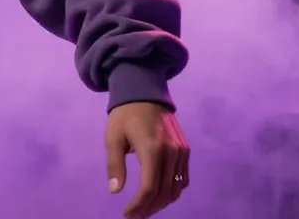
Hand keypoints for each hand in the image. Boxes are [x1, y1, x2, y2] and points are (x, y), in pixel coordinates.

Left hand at [105, 102, 188, 217]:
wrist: (145, 93)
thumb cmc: (124, 115)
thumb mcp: (113, 138)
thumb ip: (115, 165)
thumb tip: (115, 191)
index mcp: (152, 149)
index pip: (150, 187)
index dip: (139, 205)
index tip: (127, 214)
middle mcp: (172, 152)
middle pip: (165, 192)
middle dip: (149, 208)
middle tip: (134, 215)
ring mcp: (182, 152)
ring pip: (176, 188)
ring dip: (161, 203)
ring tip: (144, 209)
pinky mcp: (186, 150)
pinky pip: (183, 178)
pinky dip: (172, 191)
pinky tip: (158, 196)